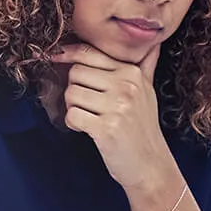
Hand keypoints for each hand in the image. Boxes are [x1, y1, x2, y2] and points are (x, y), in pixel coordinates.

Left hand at [51, 43, 175, 192]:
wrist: (151, 165)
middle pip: (76, 73)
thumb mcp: (148, 92)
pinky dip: (73, 124)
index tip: (57, 56)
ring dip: (73, 108)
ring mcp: (117, 107)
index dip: (69, 54)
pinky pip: (72, 115)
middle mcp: (126, 86)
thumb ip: (145, 66)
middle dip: (74, 89)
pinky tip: (86, 129)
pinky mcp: (106, 128)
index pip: (90, 54)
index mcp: (132, 73)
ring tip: (88, 118)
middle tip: (86, 105)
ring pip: (71, 94)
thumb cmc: (144, 128)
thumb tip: (153, 45)